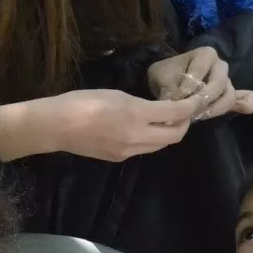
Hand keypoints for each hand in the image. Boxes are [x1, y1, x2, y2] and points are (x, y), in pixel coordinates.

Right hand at [49, 89, 200, 160]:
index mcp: (136, 114)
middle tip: (183, 112)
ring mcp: (128, 151)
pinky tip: (142, 129)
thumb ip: (139, 104)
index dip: (190, 106)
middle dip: (183, 123)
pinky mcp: (119, 158)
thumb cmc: (81, 102)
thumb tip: (156, 110)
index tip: (196, 100)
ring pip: (160, 145)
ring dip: (168, 133)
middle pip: (174, 136)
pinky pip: (143, 149)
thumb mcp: (115, 94)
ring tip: (165, 120)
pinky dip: (150, 139)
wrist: (56, 127)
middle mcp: (137, 136)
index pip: (175, 113)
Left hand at [147, 47, 252, 120]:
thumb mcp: (161, 78)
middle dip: (202, 101)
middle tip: (188, 112)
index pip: (199, 76)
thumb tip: (174, 107)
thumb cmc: (166, 74)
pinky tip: (245, 109)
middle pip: (219, 86)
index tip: (174, 100)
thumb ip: (170, 91)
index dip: (186, 91)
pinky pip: (244, 99)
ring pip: (228, 96)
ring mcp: (227, 80)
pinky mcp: (229, 95)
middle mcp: (220, 65)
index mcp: (206, 55)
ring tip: (198, 116)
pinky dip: (246, 104)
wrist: (167, 78)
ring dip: (214, 108)